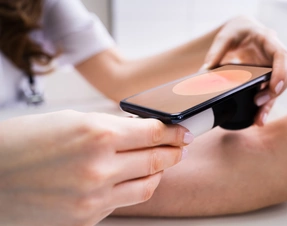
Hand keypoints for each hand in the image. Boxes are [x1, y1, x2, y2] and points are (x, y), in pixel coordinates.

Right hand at [0, 110, 191, 225]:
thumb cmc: (23, 143)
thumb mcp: (71, 121)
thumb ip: (111, 127)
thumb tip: (140, 130)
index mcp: (96, 134)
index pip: (153, 133)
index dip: (173, 131)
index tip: (183, 131)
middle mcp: (99, 167)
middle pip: (157, 159)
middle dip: (174, 151)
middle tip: (180, 146)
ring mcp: (94, 197)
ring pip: (147, 185)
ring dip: (158, 172)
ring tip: (160, 163)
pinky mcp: (87, 218)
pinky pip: (124, 202)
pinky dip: (135, 188)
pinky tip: (132, 179)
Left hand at [201, 16, 286, 125]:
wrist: (243, 31)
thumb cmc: (237, 31)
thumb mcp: (225, 36)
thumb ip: (215, 52)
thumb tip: (205, 73)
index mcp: (268, 40)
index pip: (282, 55)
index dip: (281, 72)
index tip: (275, 87)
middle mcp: (275, 55)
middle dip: (275, 91)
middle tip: (257, 102)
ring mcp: (274, 68)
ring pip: (280, 87)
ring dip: (270, 104)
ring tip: (259, 120)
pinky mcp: (268, 78)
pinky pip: (270, 93)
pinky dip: (265, 106)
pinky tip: (258, 119)